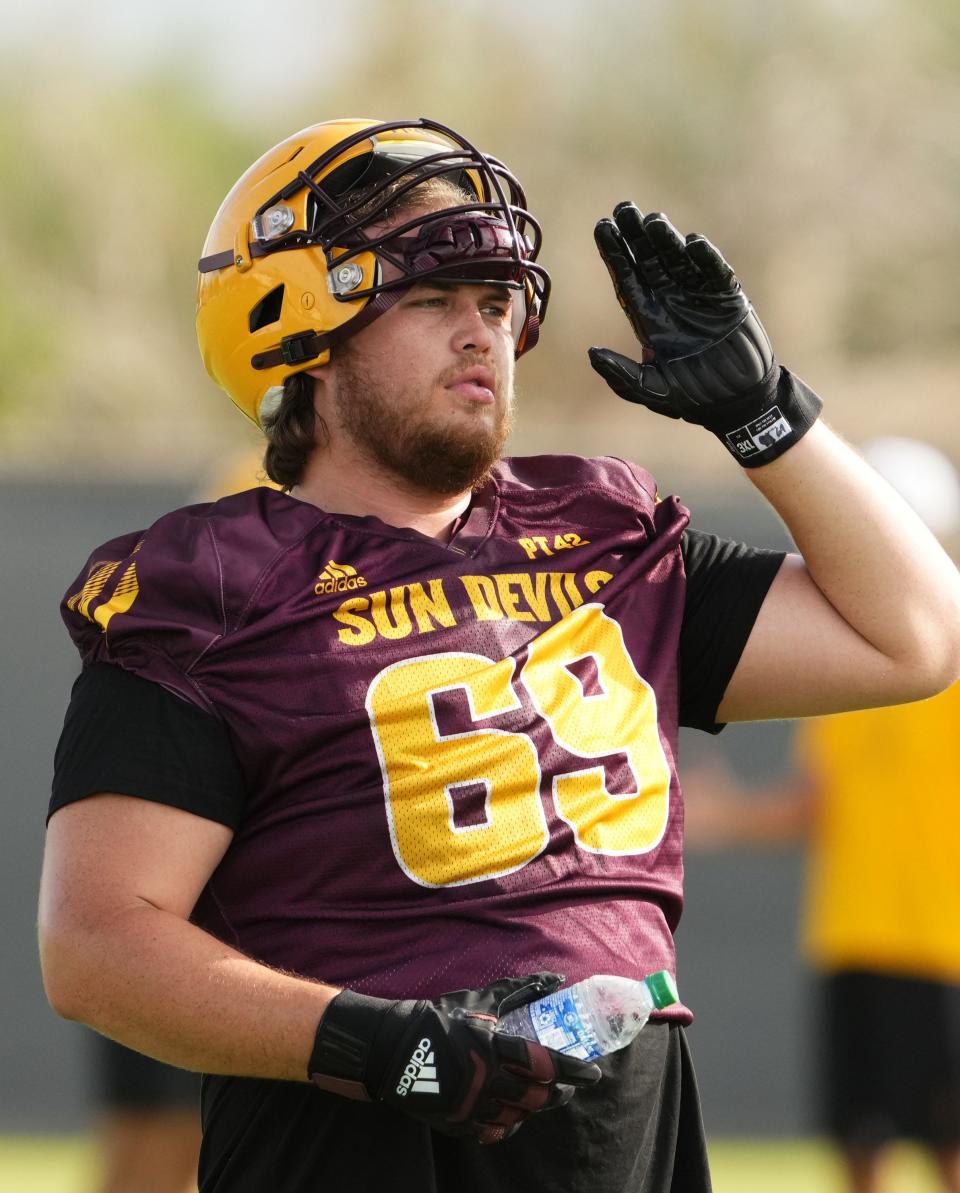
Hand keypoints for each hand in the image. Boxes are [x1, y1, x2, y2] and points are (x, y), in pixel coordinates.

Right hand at [308, 973, 601, 1143]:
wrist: (393, 1049)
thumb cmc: (439, 1018)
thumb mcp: (478, 1001)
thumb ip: (517, 991)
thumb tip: (553, 979)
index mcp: (492, 1046)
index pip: (543, 1063)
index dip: (572, 1070)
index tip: (593, 1073)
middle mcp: (485, 1079)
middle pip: (536, 1096)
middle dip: (558, 1093)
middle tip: (569, 1087)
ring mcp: (471, 1105)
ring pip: (518, 1115)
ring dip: (535, 1107)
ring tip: (543, 1097)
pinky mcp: (457, 1122)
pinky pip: (494, 1131)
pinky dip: (509, 1123)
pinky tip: (514, 1114)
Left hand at [589, 203, 820, 466]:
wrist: (737, 401)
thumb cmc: (693, 397)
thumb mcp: (652, 390)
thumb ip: (621, 374)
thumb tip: (591, 353)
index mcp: (649, 317)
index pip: (627, 278)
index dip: (615, 253)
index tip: (602, 227)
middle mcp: (671, 300)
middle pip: (649, 260)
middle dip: (636, 236)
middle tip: (623, 208)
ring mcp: (699, 295)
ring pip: (678, 259)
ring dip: (666, 239)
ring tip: (652, 220)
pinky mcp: (728, 297)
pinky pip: (715, 271)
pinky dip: (705, 257)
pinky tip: (692, 243)